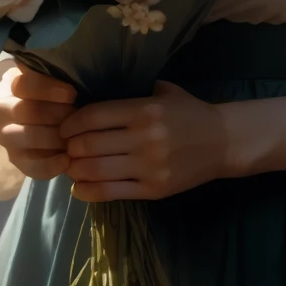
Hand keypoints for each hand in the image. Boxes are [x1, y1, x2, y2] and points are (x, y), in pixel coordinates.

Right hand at [0, 66, 76, 180]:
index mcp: (8, 86)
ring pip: (23, 139)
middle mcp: (1, 112)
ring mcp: (6, 138)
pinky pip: (29, 167)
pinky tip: (66, 160)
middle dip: (53, 114)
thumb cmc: (48, 91)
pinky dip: (48, 166)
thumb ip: (56, 74)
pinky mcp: (16, 160)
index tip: (71, 93)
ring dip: (51, 139)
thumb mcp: (49, 76)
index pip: (24, 84)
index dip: (48, 89)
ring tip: (73, 136)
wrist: (35, 113)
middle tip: (76, 115)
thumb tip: (75, 76)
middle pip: (24, 111)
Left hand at [60, 81, 226, 202]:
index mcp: (144, 109)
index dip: (71, 123)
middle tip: (63, 148)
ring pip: (96, 170)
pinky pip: (112, 193)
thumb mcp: (165, 92)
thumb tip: (97, 94)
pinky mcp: (154, 189)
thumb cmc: (191, 112)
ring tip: (69, 166)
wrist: (224, 142)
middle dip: (69, 147)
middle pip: (90, 144)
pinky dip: (88, 191)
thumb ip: (134, 92)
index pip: (95, 116)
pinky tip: (78, 188)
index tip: (62, 127)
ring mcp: (149, 166)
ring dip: (75, 169)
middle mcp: (144, 137)